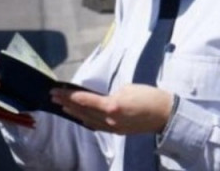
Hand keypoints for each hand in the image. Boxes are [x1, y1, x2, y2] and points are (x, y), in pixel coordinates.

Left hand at [51, 84, 172, 134]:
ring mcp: (114, 128)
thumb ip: (110, 95)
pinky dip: (87, 121)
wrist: (166, 114)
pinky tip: (80, 118)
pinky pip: (98, 126)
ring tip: (62, 107)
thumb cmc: (148, 96)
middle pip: (83, 111)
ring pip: (89, 120)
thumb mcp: (127, 88)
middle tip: (53, 97)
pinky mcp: (118, 131)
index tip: (57, 92)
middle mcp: (110, 119)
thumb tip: (101, 100)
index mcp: (112, 106)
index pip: (85, 100)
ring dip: (75, 113)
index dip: (69, 96)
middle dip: (67, 104)